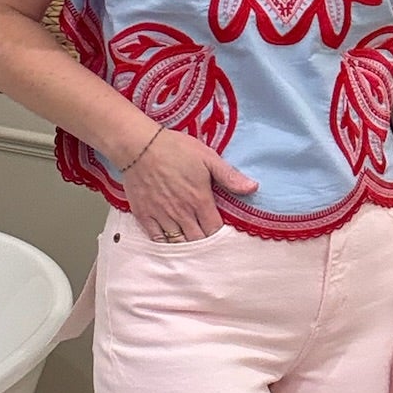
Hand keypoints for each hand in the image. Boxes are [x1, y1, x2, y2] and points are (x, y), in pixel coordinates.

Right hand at [123, 128, 257, 239]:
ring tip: (192, 244)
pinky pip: (157, 239)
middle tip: (208, 241)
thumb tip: (253, 188)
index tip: (221, 232)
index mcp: (199, 200)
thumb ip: (229, 176)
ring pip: (178, 243)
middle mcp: (182, 213)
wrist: (139, 146)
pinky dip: (165, 244)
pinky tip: (171, 242)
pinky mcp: (144, 215)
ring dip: (187, 246)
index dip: (219, 234)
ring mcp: (162, 216)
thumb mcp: (207, 157)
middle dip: (205, 243)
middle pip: (197, 241)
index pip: (214, 230)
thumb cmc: (174, 149)